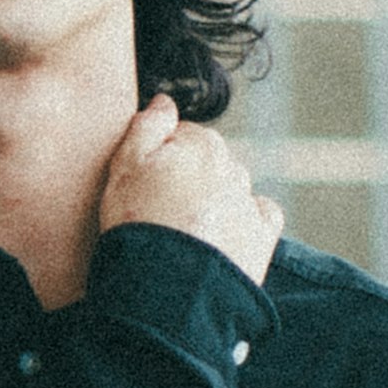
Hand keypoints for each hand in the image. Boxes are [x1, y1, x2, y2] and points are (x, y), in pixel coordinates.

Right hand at [98, 94, 281, 288]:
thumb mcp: (125, 167)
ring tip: (186, 232)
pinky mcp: (261, 237)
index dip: (159, 158)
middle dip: (190, 178)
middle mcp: (232, 168)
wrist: (166, 287)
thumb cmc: (137, 224)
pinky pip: (260, 216)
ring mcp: (249, 203)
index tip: (144, 184)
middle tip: (161, 212)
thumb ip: (146, 127)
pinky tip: (223, 235)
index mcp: (201, 145)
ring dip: (215, 201)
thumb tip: (165, 100)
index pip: (182, 135)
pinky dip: (246, 220)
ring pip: (233, 189)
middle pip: (210, 162)